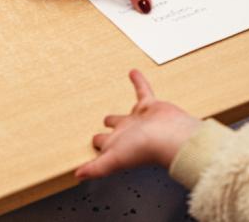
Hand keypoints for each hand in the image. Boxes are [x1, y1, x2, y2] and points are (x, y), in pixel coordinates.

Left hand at [76, 70, 200, 178]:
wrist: (170, 136)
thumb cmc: (144, 149)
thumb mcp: (113, 159)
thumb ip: (95, 167)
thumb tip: (78, 175)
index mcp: (118, 144)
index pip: (103, 143)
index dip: (97, 142)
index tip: (91, 140)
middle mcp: (129, 132)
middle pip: (116, 128)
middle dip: (109, 125)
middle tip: (103, 121)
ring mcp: (141, 119)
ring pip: (129, 111)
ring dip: (121, 106)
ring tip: (111, 98)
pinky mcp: (150, 106)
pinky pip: (142, 90)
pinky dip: (138, 81)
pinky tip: (133, 73)